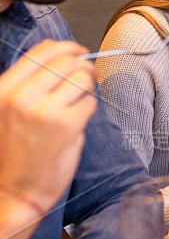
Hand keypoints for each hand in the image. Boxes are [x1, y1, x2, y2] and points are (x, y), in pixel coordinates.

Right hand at [0, 40, 96, 217]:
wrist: (15, 191)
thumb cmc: (14, 151)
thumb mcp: (8, 110)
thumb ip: (27, 82)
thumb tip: (53, 50)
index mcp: (4, 90)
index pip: (41, 52)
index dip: (67, 47)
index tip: (78, 50)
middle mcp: (21, 97)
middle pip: (67, 61)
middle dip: (83, 65)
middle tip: (88, 75)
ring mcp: (45, 110)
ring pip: (83, 78)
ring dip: (88, 85)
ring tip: (81, 98)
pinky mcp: (67, 124)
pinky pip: (90, 102)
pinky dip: (89, 108)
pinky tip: (78, 119)